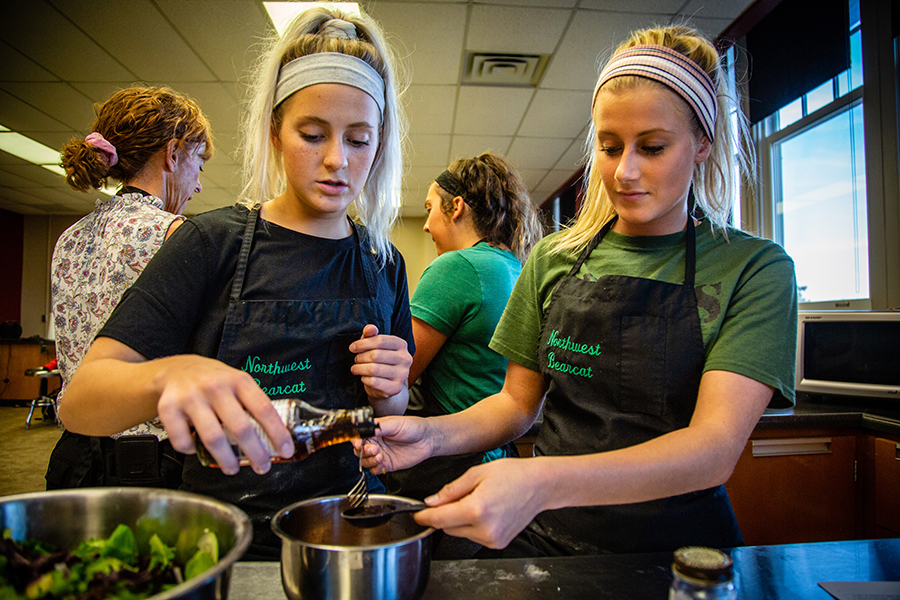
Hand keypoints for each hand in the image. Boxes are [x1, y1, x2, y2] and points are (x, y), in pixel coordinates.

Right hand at [154, 355, 293, 475]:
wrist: (177, 369)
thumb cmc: (215, 381)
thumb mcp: (238, 382)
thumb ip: (253, 404)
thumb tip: (277, 436)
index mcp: (239, 381)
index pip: (264, 409)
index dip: (277, 433)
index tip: (285, 450)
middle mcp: (216, 388)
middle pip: (240, 428)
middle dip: (255, 453)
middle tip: (262, 467)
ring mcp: (192, 398)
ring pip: (213, 438)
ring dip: (226, 459)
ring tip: (232, 468)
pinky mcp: (169, 409)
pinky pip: (183, 440)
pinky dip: (191, 450)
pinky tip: (197, 450)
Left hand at [349, 325, 411, 403]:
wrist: (389, 385)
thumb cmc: (380, 361)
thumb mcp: (374, 346)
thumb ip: (371, 335)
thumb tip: (370, 328)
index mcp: (402, 344)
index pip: (380, 340)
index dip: (362, 343)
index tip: (352, 348)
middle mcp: (406, 359)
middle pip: (375, 355)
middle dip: (360, 357)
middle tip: (356, 360)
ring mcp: (403, 374)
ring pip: (373, 369)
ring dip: (359, 368)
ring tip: (355, 368)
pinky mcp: (396, 388)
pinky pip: (374, 382)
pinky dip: (364, 379)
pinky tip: (363, 377)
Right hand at [353, 415, 433, 473]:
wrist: (427, 439)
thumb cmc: (413, 427)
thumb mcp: (395, 423)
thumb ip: (379, 426)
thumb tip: (366, 428)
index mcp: (375, 430)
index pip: (359, 436)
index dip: (356, 440)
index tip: (357, 442)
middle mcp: (376, 443)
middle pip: (359, 450)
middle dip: (363, 451)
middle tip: (374, 449)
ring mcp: (381, 454)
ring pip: (365, 461)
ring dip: (369, 460)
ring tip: (380, 456)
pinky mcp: (387, 464)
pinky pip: (375, 470)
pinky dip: (375, 468)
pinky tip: (382, 463)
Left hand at [414, 458, 547, 548]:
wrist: (540, 486)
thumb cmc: (513, 474)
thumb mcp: (477, 473)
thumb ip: (451, 490)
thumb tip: (432, 502)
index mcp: (477, 509)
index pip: (440, 518)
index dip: (425, 516)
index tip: (417, 515)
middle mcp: (484, 529)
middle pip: (448, 527)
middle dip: (444, 514)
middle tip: (455, 497)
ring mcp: (492, 539)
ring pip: (460, 532)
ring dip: (459, 520)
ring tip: (476, 501)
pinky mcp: (497, 544)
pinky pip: (474, 536)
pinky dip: (472, 525)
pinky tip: (485, 511)